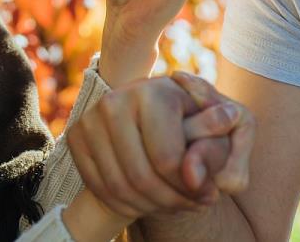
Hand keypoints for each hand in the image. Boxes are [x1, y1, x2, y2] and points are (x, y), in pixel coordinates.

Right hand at [66, 74, 253, 220]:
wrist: (154, 111)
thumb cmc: (196, 121)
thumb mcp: (222, 129)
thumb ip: (217, 151)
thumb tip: (196, 177)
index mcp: (153, 92)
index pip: (168, 160)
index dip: (192, 188)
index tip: (210, 196)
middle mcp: (115, 100)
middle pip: (142, 177)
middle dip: (172, 202)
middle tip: (192, 206)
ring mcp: (90, 118)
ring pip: (119, 187)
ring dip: (150, 207)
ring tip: (174, 204)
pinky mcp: (77, 136)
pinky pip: (99, 187)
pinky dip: (125, 204)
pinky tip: (149, 200)